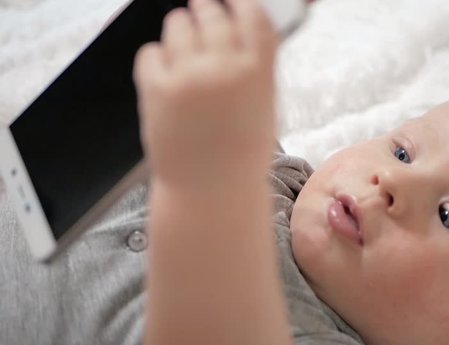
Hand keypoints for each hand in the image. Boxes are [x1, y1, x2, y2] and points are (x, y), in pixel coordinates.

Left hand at [133, 0, 277, 190]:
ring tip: (184, 52)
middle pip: (211, 12)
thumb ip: (256, 65)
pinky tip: (168, 78)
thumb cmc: (241, 153)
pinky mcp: (155, 88)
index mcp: (258, 72)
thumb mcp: (265, 106)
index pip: (252, 13)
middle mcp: (223, 67)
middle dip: (206, 11)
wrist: (210, 189)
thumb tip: (243, 29)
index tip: (234, 2)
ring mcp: (187, 76)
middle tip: (202, 16)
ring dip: (181, 30)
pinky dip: (158, 59)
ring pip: (177, 25)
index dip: (241, 3)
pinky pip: (151, 52)